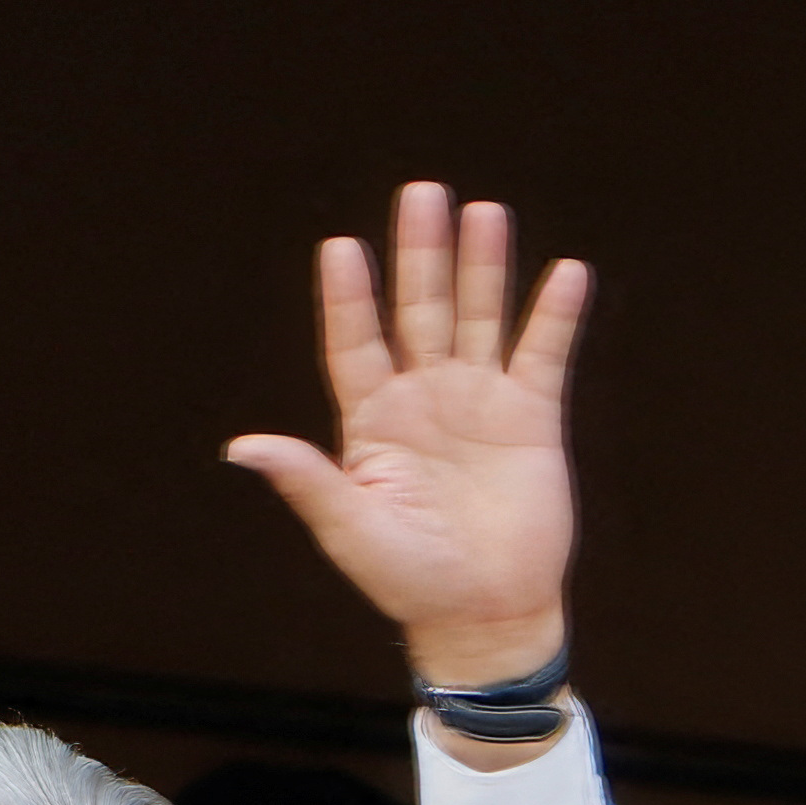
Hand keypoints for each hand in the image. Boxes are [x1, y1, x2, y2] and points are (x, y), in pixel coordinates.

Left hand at [227, 183, 584, 691]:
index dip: (348, 298)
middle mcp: (422, 400)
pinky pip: (544, 355)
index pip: (354, 344)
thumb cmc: (404, 577)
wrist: (481, 611)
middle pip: (418, 311)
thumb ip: (305, 479)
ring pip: (478, 318)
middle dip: (419, 254)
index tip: (339, 247)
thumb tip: (240, 447)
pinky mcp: (532, 419)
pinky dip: (554, 316)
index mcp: (371, 423)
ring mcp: (479, 403)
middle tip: (420, 193)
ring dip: (482, 267)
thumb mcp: (349, 526)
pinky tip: (565, 273)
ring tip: (483, 211)